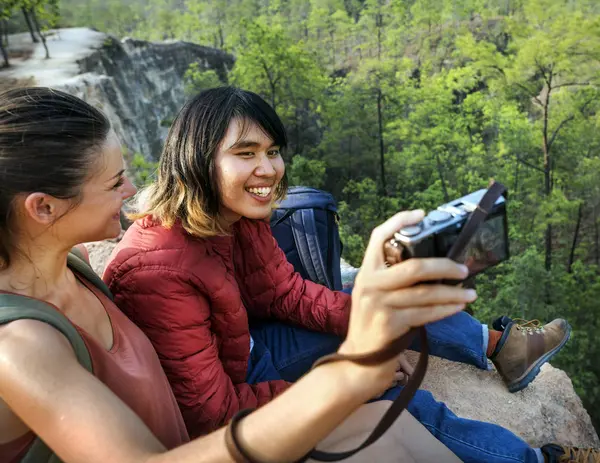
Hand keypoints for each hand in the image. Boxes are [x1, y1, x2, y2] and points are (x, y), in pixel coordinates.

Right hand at [338, 210, 477, 392]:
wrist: (358, 360)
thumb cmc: (373, 324)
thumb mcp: (374, 295)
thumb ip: (392, 279)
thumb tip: (433, 266)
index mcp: (366, 272)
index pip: (378, 237)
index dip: (399, 221)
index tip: (421, 214)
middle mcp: (370, 284)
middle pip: (413, 266)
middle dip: (444, 266)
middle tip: (463, 269)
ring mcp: (379, 304)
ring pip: (425, 293)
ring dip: (453, 292)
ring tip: (471, 293)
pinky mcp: (390, 324)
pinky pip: (426, 313)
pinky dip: (446, 310)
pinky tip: (458, 307)